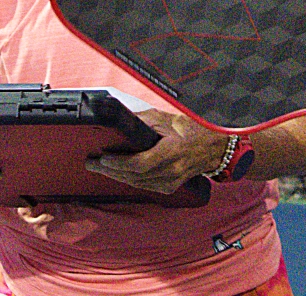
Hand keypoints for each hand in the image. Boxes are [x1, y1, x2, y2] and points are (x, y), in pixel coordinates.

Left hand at [86, 109, 226, 193]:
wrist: (213, 147)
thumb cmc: (191, 130)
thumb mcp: (166, 119)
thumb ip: (142, 120)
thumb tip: (120, 118)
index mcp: (171, 151)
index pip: (139, 163)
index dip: (118, 163)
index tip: (103, 157)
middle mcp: (172, 170)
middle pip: (134, 176)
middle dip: (110, 170)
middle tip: (92, 164)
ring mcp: (171, 182)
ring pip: (137, 184)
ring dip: (117, 177)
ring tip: (101, 168)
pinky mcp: (170, 187)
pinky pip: (145, 187)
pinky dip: (130, 181)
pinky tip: (119, 175)